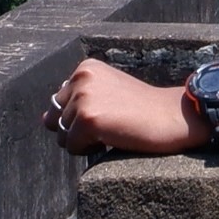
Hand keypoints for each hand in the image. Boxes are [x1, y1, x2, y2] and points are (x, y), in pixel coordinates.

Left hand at [45, 57, 205, 155]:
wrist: (175, 116)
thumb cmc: (144, 110)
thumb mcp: (108, 94)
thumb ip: (76, 102)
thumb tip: (44, 120)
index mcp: (86, 68)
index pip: (60, 103)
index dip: (82, 117)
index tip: (110, 114)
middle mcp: (81, 77)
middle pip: (57, 119)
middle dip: (79, 129)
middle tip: (112, 124)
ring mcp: (83, 98)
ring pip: (63, 136)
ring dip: (85, 141)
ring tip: (114, 130)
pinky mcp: (88, 120)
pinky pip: (72, 147)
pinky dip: (89, 150)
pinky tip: (113, 138)